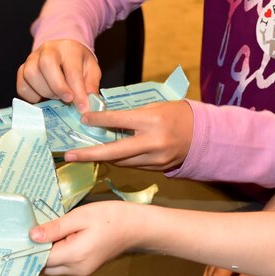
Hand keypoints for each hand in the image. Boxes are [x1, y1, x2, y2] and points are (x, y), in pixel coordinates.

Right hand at [17, 39, 100, 111]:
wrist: (64, 52)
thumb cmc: (78, 62)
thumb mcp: (91, 70)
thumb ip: (91, 85)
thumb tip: (89, 102)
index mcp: (69, 48)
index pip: (72, 70)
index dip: (77, 92)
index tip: (82, 107)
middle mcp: (48, 49)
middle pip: (46, 65)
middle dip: (57, 88)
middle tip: (67, 99)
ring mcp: (32, 57)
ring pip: (31, 74)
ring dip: (45, 91)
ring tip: (56, 96)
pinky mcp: (22, 68)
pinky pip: (21, 84)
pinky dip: (31, 96)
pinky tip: (42, 98)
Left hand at [30, 202, 131, 275]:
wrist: (136, 227)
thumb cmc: (111, 217)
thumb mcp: (81, 216)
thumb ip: (55, 228)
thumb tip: (31, 236)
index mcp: (74, 256)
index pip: (41, 259)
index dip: (31, 247)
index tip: (27, 232)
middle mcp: (76, 270)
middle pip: (45, 267)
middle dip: (40, 251)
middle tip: (43, 229)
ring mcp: (82, 272)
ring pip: (54, 268)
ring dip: (51, 253)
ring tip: (56, 231)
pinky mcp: (86, 269)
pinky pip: (65, 266)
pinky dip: (61, 254)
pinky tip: (66, 238)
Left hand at [63, 100, 193, 169]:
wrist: (204, 136)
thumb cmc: (179, 114)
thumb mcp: (157, 106)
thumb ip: (134, 114)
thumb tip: (107, 119)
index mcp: (152, 120)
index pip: (119, 120)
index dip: (98, 120)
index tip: (84, 119)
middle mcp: (153, 141)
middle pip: (114, 151)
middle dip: (89, 154)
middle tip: (70, 155)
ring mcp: (155, 158)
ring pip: (121, 161)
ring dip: (103, 157)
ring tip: (85, 155)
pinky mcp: (157, 169)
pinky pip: (133, 166)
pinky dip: (120, 160)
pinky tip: (109, 156)